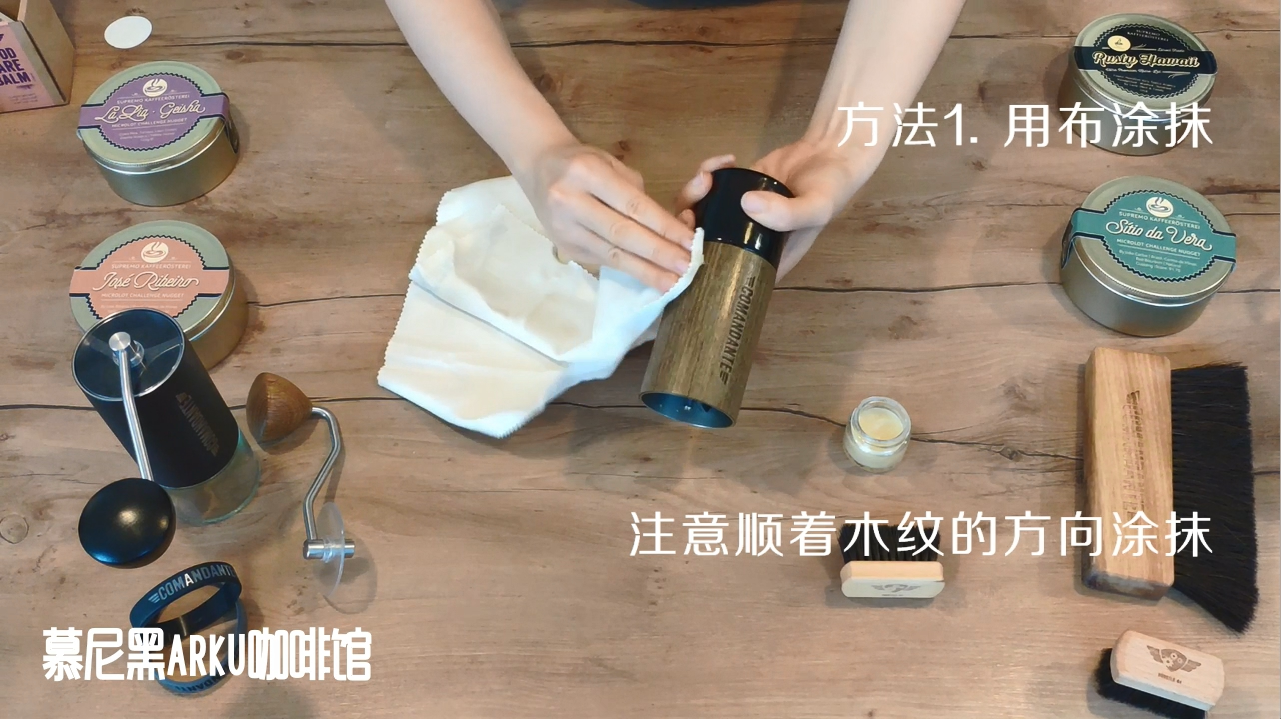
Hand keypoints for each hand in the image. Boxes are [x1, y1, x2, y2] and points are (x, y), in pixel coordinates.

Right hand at [514, 140, 694, 290]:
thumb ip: (637, 192)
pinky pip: (602, 260)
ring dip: (646, 271)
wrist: (538, 167)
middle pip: (622, 234)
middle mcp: (570, 201)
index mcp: (587, 173)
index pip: (633, 205)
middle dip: (658, 254)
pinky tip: (649, 277)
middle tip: (687, 269)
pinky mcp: (565, 247)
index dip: (664, 227)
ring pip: (611, 254)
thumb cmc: (583, 162)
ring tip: (673, 283)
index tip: (691, 242)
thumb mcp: (610, 163)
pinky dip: (629, 269)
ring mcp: (564, 228)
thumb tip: (670, 227)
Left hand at [676, 140, 874, 278]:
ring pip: (700, 213)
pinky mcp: (734, 187)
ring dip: (693, 196)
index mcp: (762, 258)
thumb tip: (746, 205)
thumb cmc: (830, 190)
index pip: (724, 275)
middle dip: (686, 229)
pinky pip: (709, 186)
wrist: (832, 150)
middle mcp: (745, 240)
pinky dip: (708, 172)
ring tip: (707, 176)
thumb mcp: (816, 208)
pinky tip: (724, 161)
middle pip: (702, 244)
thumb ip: (787, 214)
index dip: (700, 268)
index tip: (690, 248)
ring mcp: (737, 214)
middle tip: (688, 211)